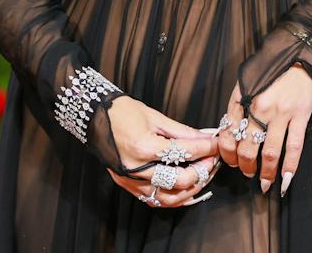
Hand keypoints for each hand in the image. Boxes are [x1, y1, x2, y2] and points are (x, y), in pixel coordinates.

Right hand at [105, 95, 220, 208]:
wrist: (94, 116)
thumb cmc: (122, 112)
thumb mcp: (154, 116)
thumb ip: (182, 131)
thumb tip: (205, 136)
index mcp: (144, 147)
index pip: (183, 152)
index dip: (205, 148)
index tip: (217, 143)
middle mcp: (137, 169)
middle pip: (179, 180)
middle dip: (202, 170)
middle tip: (213, 160)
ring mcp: (131, 180)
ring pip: (168, 198)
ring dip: (190, 189)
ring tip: (203, 175)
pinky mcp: (127, 185)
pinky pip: (154, 200)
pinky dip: (174, 198)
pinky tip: (186, 190)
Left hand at [217, 66, 311, 195]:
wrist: (295, 52)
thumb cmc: (269, 68)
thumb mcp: (245, 82)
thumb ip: (237, 105)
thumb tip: (229, 131)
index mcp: (242, 98)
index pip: (227, 133)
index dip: (227, 154)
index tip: (231, 163)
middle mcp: (258, 107)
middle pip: (247, 147)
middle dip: (245, 167)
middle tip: (247, 174)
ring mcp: (280, 113)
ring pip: (270, 152)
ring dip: (266, 173)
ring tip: (264, 183)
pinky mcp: (300, 115)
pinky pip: (294, 147)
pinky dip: (290, 166)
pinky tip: (286, 179)